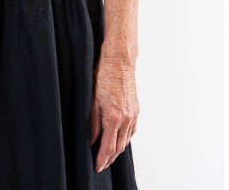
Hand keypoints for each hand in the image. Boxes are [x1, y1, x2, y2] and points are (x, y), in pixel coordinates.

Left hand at [90, 56, 139, 172]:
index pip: (108, 147)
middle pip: (118, 147)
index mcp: (114, 117)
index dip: (102, 159)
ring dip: (117, 150)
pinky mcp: (136, 110)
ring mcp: (133, 115)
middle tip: (101, 165)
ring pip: (126, 140)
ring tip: (108, 156)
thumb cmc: (103, 76)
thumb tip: (92, 140)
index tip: (97, 167)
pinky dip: (125, 139)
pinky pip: (132, 131)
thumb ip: (93, 122)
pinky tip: (119, 140)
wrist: (120, 62)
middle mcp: (126, 119)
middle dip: (109, 158)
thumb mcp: (92, 100)